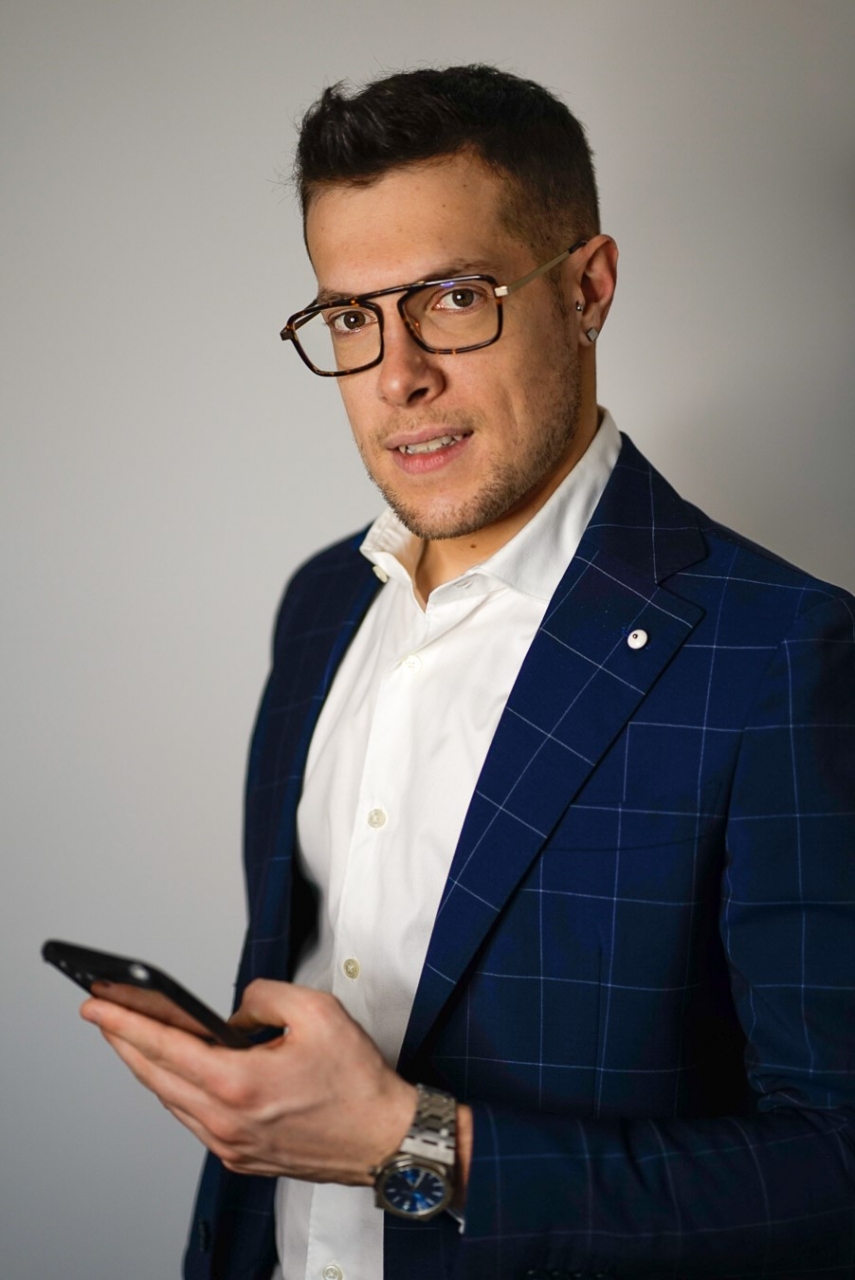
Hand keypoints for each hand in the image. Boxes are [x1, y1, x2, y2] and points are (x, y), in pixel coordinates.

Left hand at [80, 979, 416, 1182]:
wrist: (384, 1138)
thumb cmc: (357, 1082)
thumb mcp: (317, 1011)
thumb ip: (264, 995)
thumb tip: (234, 1010)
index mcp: (240, 1083)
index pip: (164, 1047)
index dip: (124, 1021)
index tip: (96, 1004)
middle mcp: (228, 1121)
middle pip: (156, 1077)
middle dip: (123, 1041)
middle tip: (103, 1013)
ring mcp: (231, 1145)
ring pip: (171, 1101)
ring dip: (148, 1067)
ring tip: (134, 1036)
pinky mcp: (241, 1158)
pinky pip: (194, 1120)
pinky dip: (176, 1092)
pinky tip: (177, 1072)